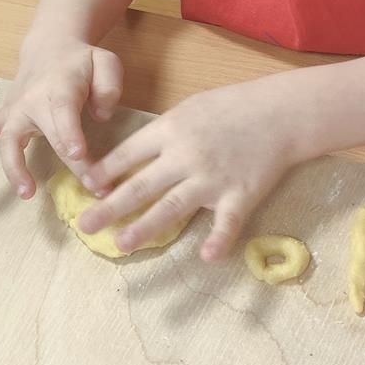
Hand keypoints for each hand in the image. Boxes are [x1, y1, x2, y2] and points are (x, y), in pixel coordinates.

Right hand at [0, 35, 124, 196]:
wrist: (51, 47)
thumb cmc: (81, 62)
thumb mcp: (105, 62)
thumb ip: (108, 86)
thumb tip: (100, 115)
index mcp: (61, 88)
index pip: (64, 113)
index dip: (70, 135)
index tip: (79, 157)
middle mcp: (34, 101)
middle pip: (44, 132)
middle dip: (63, 159)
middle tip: (84, 184)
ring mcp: (17, 110)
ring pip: (8, 138)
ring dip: (13, 166)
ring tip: (23, 192)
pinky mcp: (6, 116)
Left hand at [75, 81, 307, 262]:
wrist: (280, 112)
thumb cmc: (231, 107)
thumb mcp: (188, 109)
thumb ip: (161, 134)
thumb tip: (130, 157)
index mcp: (170, 131)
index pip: (127, 154)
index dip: (104, 172)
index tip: (86, 188)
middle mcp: (186, 156)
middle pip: (141, 185)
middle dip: (110, 207)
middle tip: (84, 226)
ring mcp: (212, 178)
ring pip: (173, 206)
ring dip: (146, 226)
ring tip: (122, 244)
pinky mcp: (240, 194)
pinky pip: (227, 222)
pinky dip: (219, 240)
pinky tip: (207, 258)